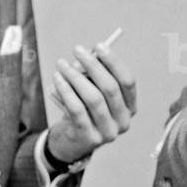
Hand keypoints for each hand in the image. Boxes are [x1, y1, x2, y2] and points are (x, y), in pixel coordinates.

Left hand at [47, 43, 136, 163]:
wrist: (73, 140)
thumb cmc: (85, 108)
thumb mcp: (92, 89)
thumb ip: (91, 74)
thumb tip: (84, 56)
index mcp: (130, 106)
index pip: (127, 81)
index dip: (113, 62)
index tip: (98, 46)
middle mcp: (124, 120)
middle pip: (111, 88)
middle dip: (93, 65)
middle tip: (77, 50)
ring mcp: (108, 132)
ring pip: (93, 98)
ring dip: (75, 77)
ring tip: (61, 65)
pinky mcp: (90, 138)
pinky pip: (77, 110)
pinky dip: (66, 92)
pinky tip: (56, 80)